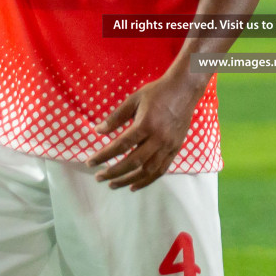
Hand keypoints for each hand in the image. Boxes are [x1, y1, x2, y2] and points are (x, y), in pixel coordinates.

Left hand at [88, 60, 211, 190]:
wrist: (185, 89)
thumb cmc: (157, 92)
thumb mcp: (133, 100)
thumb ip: (116, 117)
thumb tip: (98, 131)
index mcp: (146, 124)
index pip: (121, 145)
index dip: (104, 156)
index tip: (90, 163)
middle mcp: (158, 139)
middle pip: (133, 162)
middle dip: (114, 172)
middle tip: (98, 177)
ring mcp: (168, 146)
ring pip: (147, 171)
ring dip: (128, 180)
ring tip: (113, 184)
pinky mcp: (175, 149)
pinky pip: (161, 170)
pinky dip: (147, 181)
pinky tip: (134, 185)